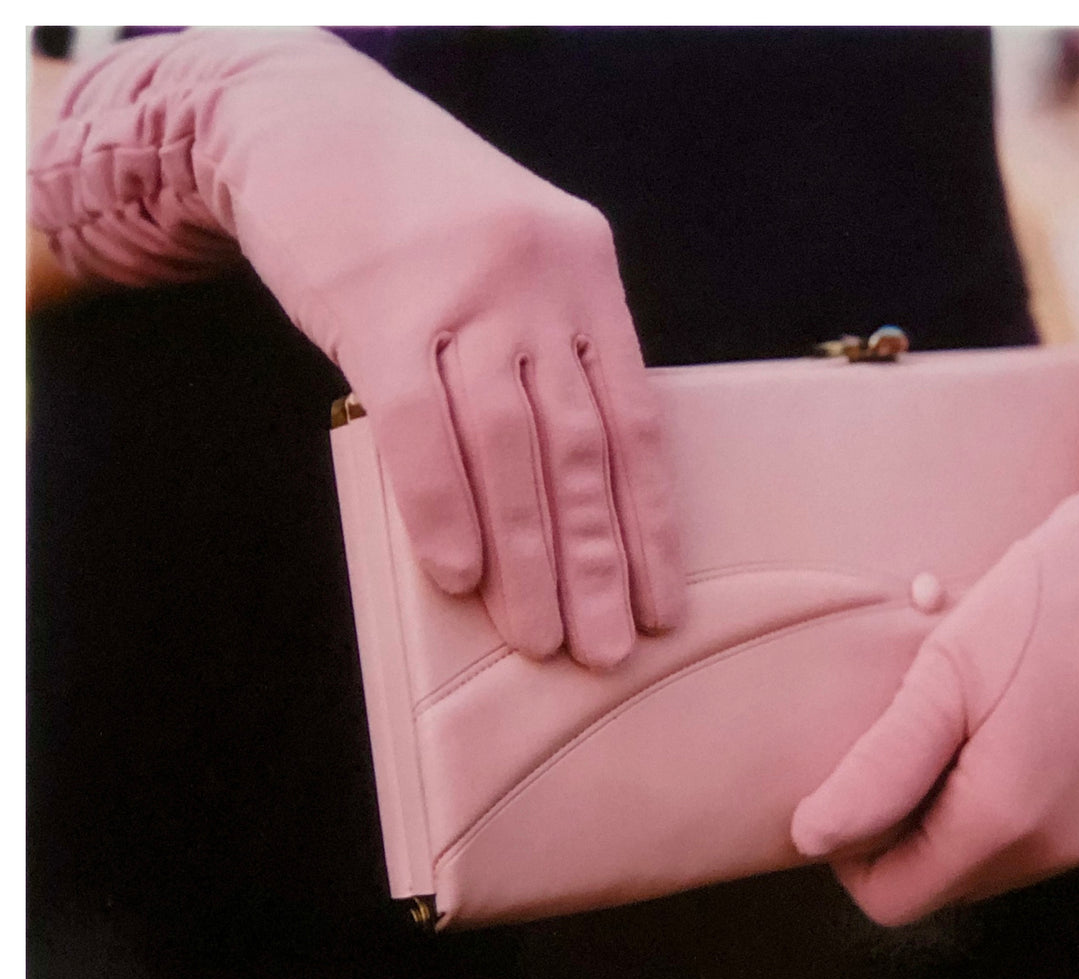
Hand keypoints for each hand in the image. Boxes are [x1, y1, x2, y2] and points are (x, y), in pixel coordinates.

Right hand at [28, 29, 683, 667]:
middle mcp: (540, 283)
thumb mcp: (518, 260)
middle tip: (607, 651)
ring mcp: (463, 293)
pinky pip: (419, 427)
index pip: (635, 421)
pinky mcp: (380, 309)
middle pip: (580, 447)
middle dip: (597, 561)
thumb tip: (571, 491)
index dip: (650, 522)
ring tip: (540, 639)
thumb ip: (551, 353)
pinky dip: (443, 506)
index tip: (664, 605)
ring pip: (510, 448)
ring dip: (529, 555)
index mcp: (589, 276)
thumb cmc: (421, 214)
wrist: (309, 121)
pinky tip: (459, 575)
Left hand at [791, 278, 1078, 925]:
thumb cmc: (1053, 598)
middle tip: (907, 732)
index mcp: (1006, 820)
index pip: (893, 896)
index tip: (850, 778)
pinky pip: (1054, 832)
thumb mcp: (947, 671)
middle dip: (908, 826)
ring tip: (970, 717)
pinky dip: (1021, 795)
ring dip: (964, 808)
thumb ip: (880, 768)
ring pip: (999, 859)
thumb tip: (811, 839)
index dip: (852, 848)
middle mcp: (1064, 850)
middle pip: (946, 881)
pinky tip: (1026, 717)